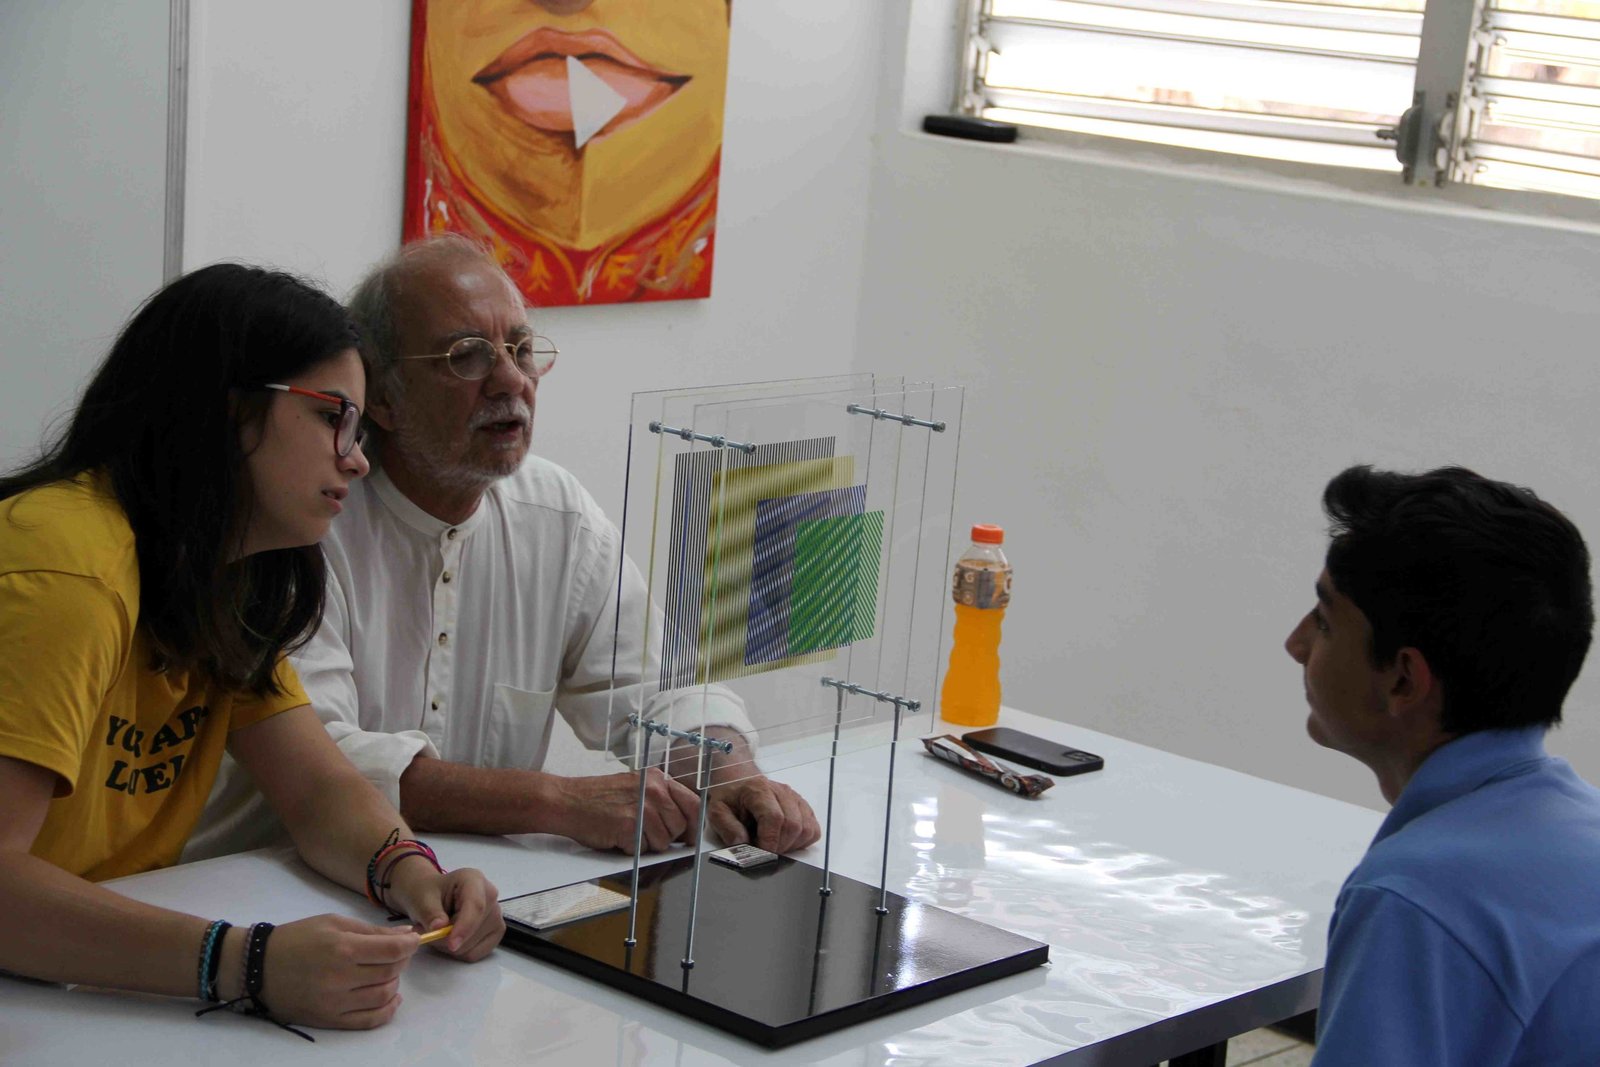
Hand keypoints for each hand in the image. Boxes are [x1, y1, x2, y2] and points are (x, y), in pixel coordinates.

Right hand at [254, 913, 418, 1028]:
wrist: (257, 967)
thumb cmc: (297, 938)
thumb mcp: (334, 923)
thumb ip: (372, 931)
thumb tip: (407, 936)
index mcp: (343, 948)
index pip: (393, 951)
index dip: (411, 945)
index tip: (413, 941)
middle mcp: (341, 978)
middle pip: (391, 972)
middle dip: (401, 960)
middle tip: (395, 953)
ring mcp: (335, 1003)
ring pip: (384, 996)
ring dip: (394, 982)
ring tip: (387, 972)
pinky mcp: (329, 1020)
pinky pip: (369, 1020)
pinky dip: (387, 1010)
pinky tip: (390, 998)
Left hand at [386, 859, 503, 961]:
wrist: (433, 896)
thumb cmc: (428, 893)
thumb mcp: (422, 899)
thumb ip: (430, 913)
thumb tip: (439, 927)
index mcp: (474, 880)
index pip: (476, 906)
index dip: (465, 927)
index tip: (451, 944)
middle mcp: (490, 896)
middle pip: (474, 930)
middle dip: (447, 938)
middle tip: (428, 930)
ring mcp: (496, 915)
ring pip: (473, 946)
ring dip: (450, 946)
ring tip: (438, 931)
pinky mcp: (494, 932)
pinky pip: (475, 953)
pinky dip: (458, 952)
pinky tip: (451, 937)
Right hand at [551, 768, 701, 852]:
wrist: (567, 801)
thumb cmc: (597, 797)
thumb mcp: (634, 786)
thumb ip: (659, 800)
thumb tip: (684, 825)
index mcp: (657, 779)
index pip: (693, 804)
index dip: (694, 825)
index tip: (691, 838)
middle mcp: (653, 791)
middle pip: (679, 827)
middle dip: (666, 837)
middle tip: (644, 834)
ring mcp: (642, 809)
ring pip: (662, 842)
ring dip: (646, 845)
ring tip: (627, 832)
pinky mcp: (629, 827)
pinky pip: (642, 850)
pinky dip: (630, 849)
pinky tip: (616, 835)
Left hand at [705, 776, 820, 853]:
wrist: (739, 781)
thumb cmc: (730, 796)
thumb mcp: (717, 811)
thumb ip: (727, 828)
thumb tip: (742, 844)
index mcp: (758, 790)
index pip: (774, 818)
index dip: (770, 841)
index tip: (762, 854)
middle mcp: (781, 792)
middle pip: (793, 825)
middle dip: (779, 846)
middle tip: (763, 850)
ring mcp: (795, 799)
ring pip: (806, 829)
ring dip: (791, 845)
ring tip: (773, 844)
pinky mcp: (803, 807)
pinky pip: (813, 830)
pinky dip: (802, 841)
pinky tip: (785, 840)